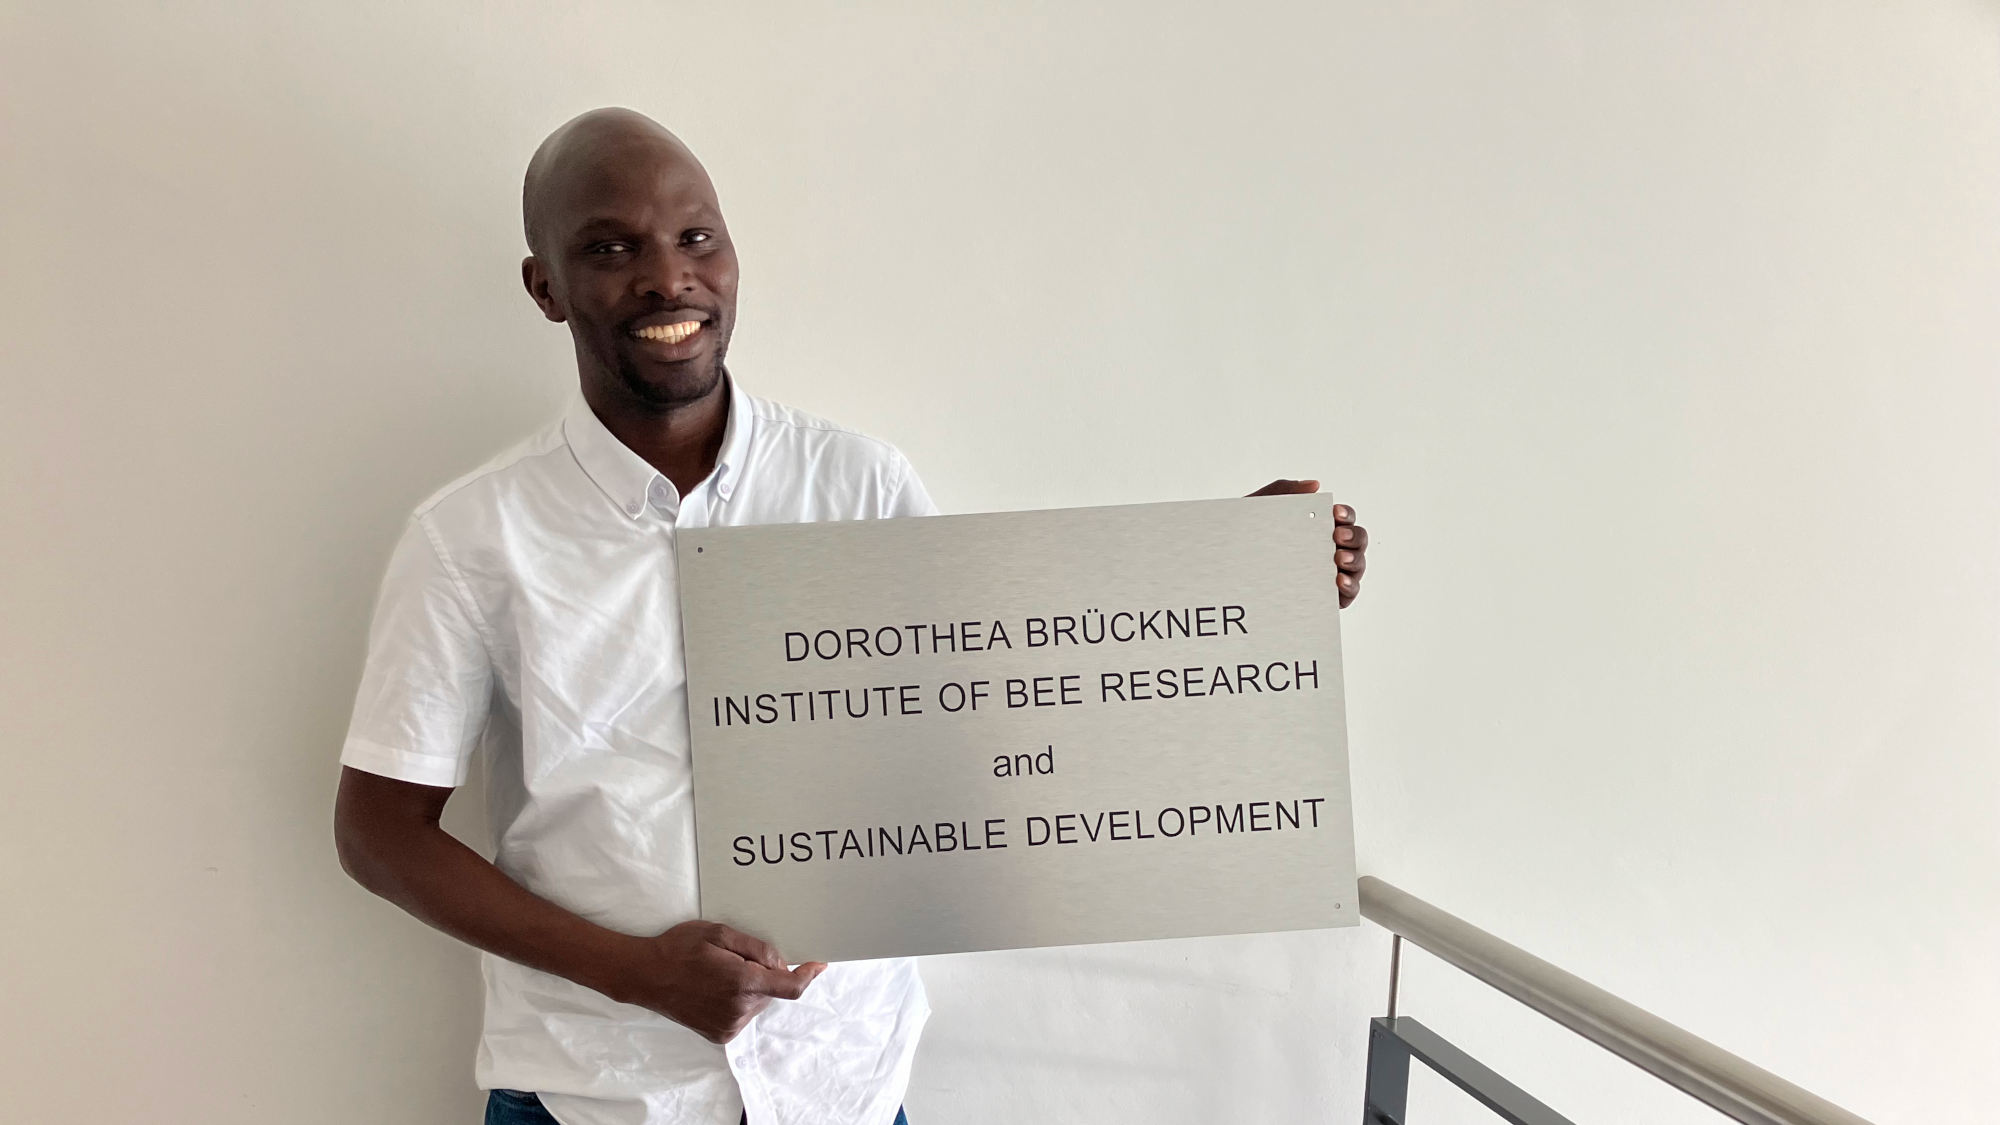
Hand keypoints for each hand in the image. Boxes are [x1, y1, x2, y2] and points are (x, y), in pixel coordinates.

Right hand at [613, 920, 826, 1043]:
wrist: (645, 976)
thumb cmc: (679, 948)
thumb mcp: (719, 933)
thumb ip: (756, 949)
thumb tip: (782, 963)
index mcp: (741, 983)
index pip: (790, 987)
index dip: (808, 976)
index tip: (818, 965)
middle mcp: (738, 1010)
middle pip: (772, 992)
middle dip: (764, 974)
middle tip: (734, 959)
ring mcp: (728, 1026)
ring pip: (758, 1003)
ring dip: (750, 988)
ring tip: (718, 974)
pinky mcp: (720, 1035)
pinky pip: (743, 1015)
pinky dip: (738, 1001)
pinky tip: (714, 989)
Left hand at [1247, 479, 1366, 607]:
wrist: (1229, 572)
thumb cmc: (1249, 538)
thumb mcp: (1259, 510)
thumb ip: (1284, 491)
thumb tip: (1315, 485)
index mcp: (1321, 527)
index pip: (1345, 518)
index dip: (1346, 514)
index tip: (1335, 513)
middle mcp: (1333, 549)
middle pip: (1358, 540)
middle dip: (1353, 536)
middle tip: (1337, 536)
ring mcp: (1334, 573)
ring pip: (1358, 565)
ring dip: (1354, 560)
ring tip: (1340, 559)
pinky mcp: (1330, 597)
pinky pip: (1349, 592)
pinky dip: (1350, 586)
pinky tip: (1339, 581)